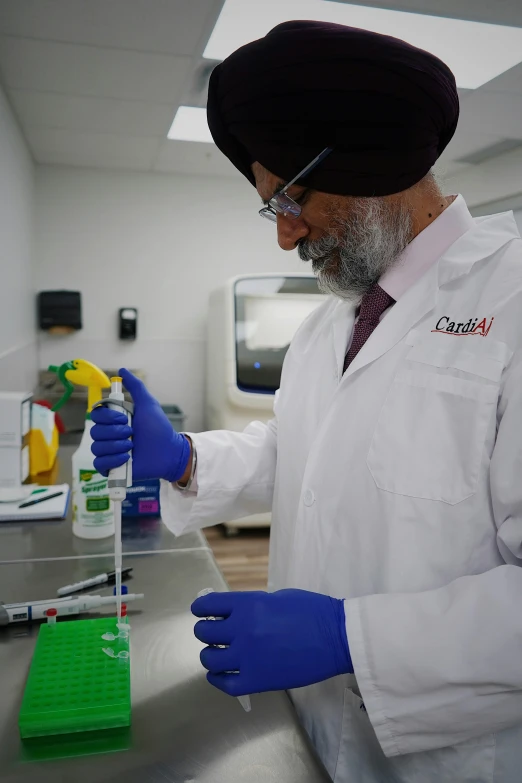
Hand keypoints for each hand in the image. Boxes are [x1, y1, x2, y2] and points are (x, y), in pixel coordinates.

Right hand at [90, 368, 190, 481]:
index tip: (124, 418)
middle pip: (95, 431)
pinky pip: (99, 463)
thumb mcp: (147, 404)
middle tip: (131, 433)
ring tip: (131, 447)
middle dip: (115, 432)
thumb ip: (136, 387)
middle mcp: (108, 435)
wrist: (168, 451)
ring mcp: (108, 452)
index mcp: (114, 420)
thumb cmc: (159, 428)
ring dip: (116, 446)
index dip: (108, 417)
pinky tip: (127, 458)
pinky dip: (113, 460)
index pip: (96, 415)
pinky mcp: (110, 467)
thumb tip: (122, 370)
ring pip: (97, 447)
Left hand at [191, 589, 351, 695]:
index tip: (202, 612)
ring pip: (209, 659)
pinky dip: (217, 679)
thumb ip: (251, 606)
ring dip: (211, 655)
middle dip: (206, 632)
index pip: (207, 606)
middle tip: (214, 634)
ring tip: (219, 654)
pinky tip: (219, 674)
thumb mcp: (277, 597)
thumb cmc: (312, 611)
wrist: (337, 637)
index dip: (201, 609)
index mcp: (247, 604)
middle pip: (204, 633)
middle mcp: (242, 630)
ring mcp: (247, 657)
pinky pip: (224, 683)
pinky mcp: (257, 681)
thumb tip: (232, 614)